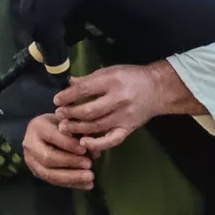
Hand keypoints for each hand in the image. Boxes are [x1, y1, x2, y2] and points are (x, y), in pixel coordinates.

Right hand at [21, 112, 95, 188]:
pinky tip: (87, 185)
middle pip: (48, 158)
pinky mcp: (37, 172)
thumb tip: (95, 151)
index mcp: (37, 126)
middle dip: (70, 163)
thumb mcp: (69, 121)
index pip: (52, 136)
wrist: (45, 131)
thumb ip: (80, 133)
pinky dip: (72, 184)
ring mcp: (31, 160)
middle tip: (89, 165)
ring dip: (71, 178)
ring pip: (49, 174)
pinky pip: (53, 181)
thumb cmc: (61, 123)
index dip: (68, 144)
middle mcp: (30, 144)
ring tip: (90, 178)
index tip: (84, 150)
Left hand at [55, 61, 192, 153]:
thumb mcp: (110, 70)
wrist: (157, 89)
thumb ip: (89, 79)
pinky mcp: (128, 129)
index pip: (85, 90)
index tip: (57, 100)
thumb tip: (68, 83)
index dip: (68, 96)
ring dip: (78, 128)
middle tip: (59, 115)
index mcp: (112, 81)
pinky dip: (97, 143)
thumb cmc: (131, 77)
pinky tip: (84, 142)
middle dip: (71, 114)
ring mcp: (124, 116)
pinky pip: (112, 140)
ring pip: (97, 126)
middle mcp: (118, 99)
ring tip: (64, 127)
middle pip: (89, 111)